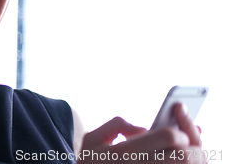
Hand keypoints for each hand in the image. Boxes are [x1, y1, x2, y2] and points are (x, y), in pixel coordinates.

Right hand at [77, 106, 204, 163]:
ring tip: (187, 156)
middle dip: (193, 148)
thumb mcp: (92, 139)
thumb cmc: (91, 163)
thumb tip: (143, 130)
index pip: (169, 137)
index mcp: (124, 153)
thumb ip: (117, 125)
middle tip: (188, 145)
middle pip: (184, 157)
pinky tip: (180, 163)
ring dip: (193, 162)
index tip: (177, 132)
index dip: (179, 131)